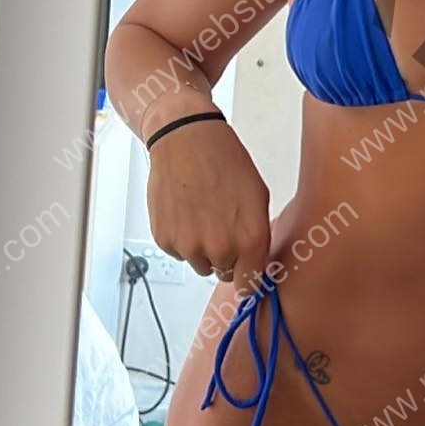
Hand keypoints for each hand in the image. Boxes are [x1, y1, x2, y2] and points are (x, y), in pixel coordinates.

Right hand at [146, 115, 271, 296]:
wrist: (186, 140)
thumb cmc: (224, 161)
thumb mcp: (258, 197)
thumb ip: (259, 235)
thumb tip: (256, 261)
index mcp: (249, 239)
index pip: (250, 285)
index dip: (249, 278)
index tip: (247, 272)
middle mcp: (219, 248)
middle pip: (225, 274)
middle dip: (227, 257)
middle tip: (224, 227)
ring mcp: (189, 246)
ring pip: (201, 264)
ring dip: (204, 249)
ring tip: (205, 215)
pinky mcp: (165, 240)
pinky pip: (179, 252)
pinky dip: (182, 238)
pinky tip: (187, 212)